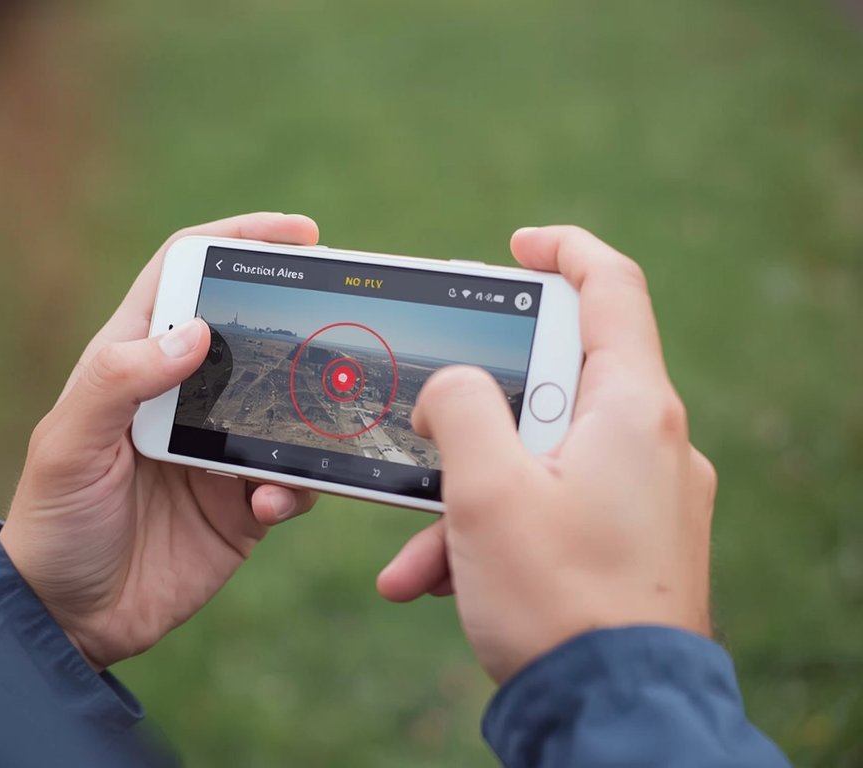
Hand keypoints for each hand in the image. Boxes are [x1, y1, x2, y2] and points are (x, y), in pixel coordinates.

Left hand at [0, 212, 319, 670]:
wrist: (73, 618)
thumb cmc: (55, 522)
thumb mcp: (69, 445)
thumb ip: (121, 380)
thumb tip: (196, 331)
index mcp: (135, 363)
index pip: (185, 277)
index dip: (237, 241)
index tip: (298, 234)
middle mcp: (183, 396)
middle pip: (250, 334)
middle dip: (297, 323)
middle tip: (343, 320)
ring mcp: (218, 447)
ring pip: (285, 407)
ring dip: (304, 416)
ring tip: (309, 428)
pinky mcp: (244, 500)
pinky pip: (291, 479)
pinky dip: (291, 488)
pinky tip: (265, 505)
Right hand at [377, 226, 716, 683]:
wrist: (611, 713)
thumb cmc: (556, 598)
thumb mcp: (484, 490)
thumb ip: (460, 407)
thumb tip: (452, 386)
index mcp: (630, 408)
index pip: (612, 289)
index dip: (564, 250)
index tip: (516, 247)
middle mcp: (649, 442)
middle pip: (559, 380)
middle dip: (479, 410)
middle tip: (432, 426)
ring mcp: (644, 495)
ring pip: (541, 457)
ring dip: (469, 493)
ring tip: (414, 549)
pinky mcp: (629, 541)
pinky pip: (551, 510)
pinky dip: (493, 533)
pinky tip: (431, 579)